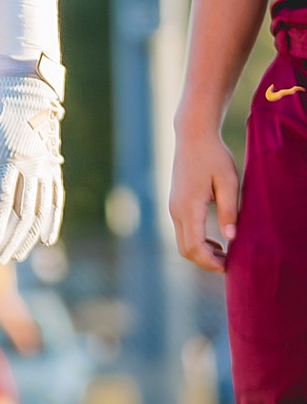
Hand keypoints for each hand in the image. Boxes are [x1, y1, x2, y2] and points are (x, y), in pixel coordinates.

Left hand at [0, 59, 63, 265]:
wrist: (30, 82)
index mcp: (14, 157)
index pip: (5, 200)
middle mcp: (35, 165)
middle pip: (25, 211)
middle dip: (13, 238)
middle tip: (1, 259)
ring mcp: (48, 166)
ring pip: (42, 209)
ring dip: (31, 235)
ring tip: (18, 255)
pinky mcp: (54, 164)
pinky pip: (56, 198)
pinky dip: (52, 220)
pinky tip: (47, 239)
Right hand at [168, 126, 239, 273]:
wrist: (192, 137)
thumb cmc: (214, 157)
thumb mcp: (228, 182)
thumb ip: (229, 210)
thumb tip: (231, 239)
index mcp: (189, 207)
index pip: (195, 246)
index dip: (211, 262)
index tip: (229, 267)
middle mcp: (176, 211)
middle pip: (186, 250)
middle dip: (205, 262)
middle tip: (229, 264)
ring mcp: (173, 208)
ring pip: (183, 243)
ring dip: (202, 253)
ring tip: (225, 253)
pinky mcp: (175, 205)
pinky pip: (183, 232)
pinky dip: (197, 242)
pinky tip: (215, 240)